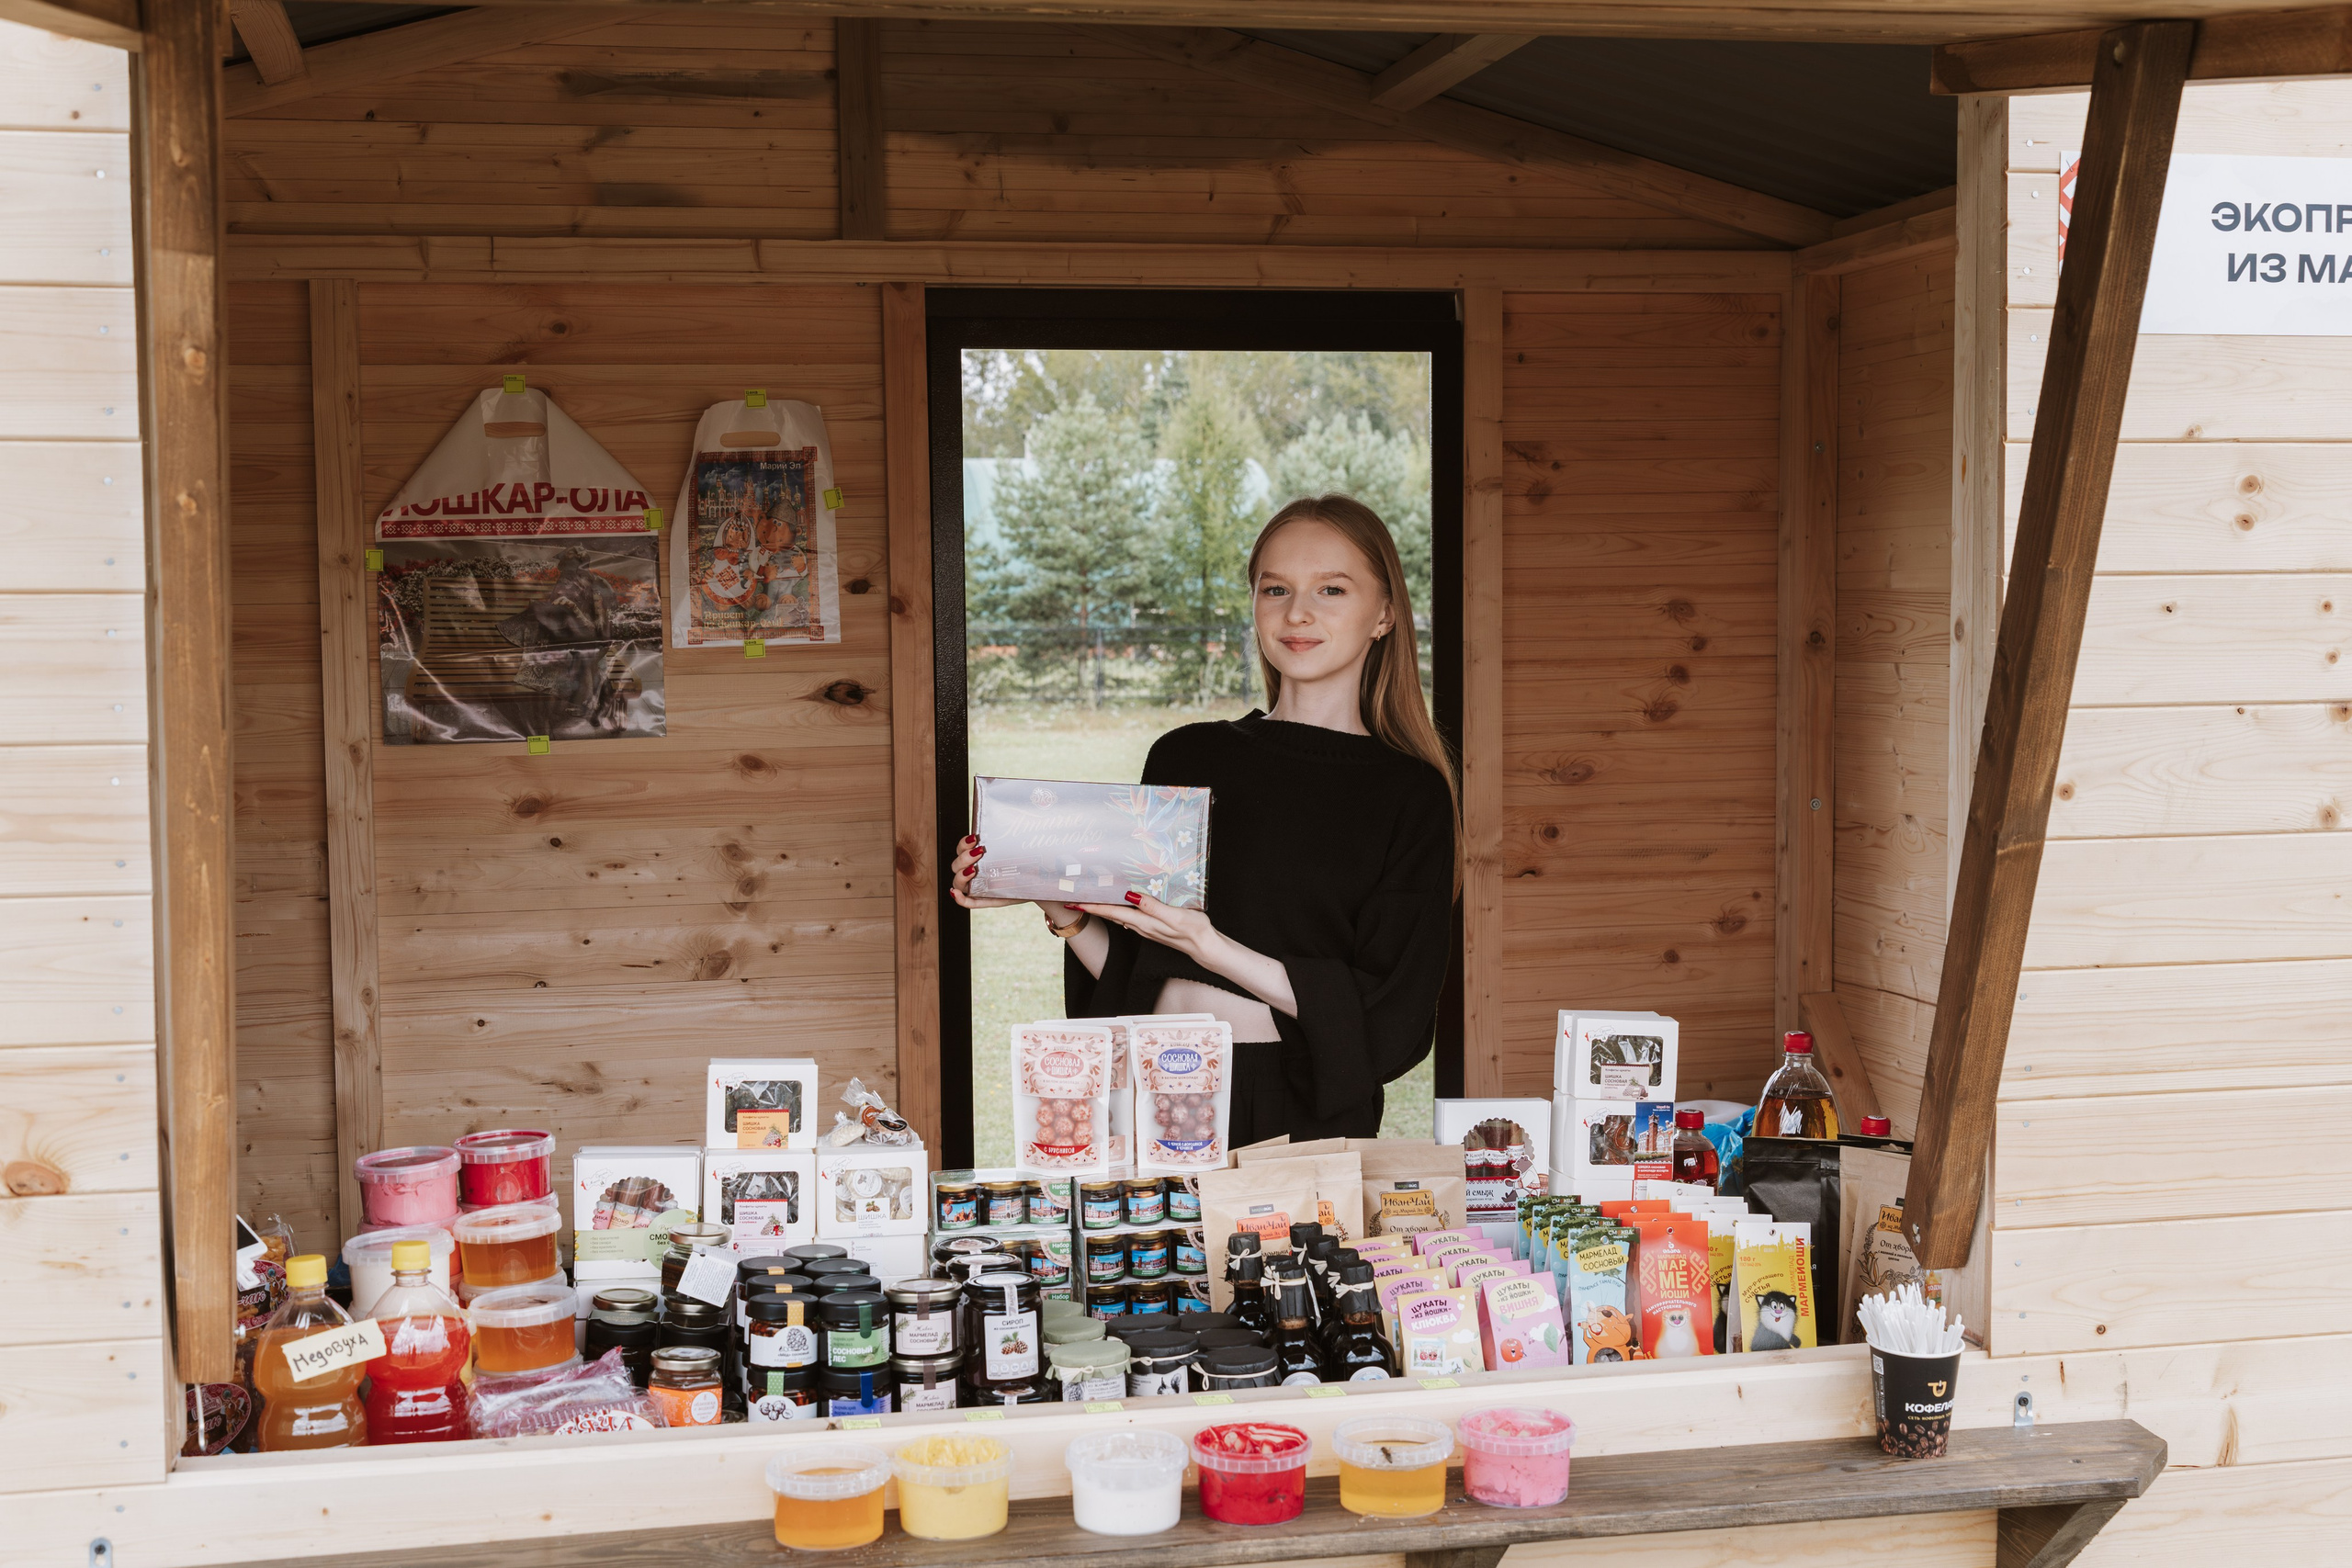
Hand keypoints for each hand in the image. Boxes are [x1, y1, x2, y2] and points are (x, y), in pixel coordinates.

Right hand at [948, 835, 1075, 922]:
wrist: (1041, 882)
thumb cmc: (1031, 862)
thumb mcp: (1023, 847)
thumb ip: (1019, 833)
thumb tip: (1026, 811)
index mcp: (981, 856)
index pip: (962, 848)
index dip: (963, 843)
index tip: (975, 838)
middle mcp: (976, 871)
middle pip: (956, 864)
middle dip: (963, 857)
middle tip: (979, 852)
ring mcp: (979, 886)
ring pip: (958, 882)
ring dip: (961, 875)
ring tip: (973, 870)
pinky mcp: (986, 900)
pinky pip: (968, 902)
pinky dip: (960, 898)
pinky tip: (957, 893)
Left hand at [1077, 890, 1220, 965]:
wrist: (1205, 947)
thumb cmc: (1193, 930)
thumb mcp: (1174, 916)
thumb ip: (1152, 906)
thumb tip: (1130, 895)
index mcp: (1144, 922)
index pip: (1112, 912)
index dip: (1093, 906)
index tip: (1075, 901)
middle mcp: (1141, 926)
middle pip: (1111, 915)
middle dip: (1092, 907)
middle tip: (1075, 898)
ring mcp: (1146, 928)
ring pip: (1118, 916)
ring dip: (1103, 908)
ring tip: (1091, 899)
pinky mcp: (1153, 927)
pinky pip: (1129, 917)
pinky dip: (1118, 910)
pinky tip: (1119, 904)